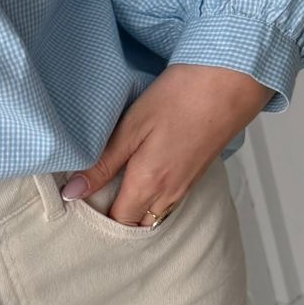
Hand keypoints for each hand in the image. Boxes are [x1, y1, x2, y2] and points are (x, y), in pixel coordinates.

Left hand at [57, 64, 273, 224]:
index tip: (82, 197)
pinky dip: (154, 196)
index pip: (117, 221)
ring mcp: (186, 186)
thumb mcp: (131, 128)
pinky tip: (145, 172)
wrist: (230, 82)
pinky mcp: (197, 174)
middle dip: (117, 215)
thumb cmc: (179, 98)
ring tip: (117, 182)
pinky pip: (170, 200)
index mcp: (148, 185)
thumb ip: (102, 164)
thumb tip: (73, 193)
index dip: (97, 214)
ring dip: (136, 206)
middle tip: (97, 192)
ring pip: (155, 213)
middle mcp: (169, 195)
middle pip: (137, 222)